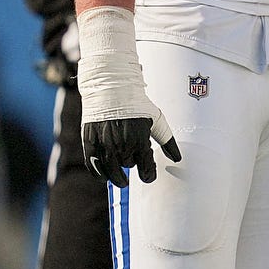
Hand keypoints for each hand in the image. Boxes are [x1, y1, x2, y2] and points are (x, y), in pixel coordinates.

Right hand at [76, 6, 180, 187]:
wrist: (110, 89)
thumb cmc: (137, 104)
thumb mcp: (157, 120)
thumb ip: (168, 141)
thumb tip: (178, 158)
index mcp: (140, 141)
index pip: (146, 170)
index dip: (148, 175)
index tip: (148, 175)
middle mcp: (122, 146)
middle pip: (128, 166)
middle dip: (132, 164)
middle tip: (133, 159)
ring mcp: (104, 145)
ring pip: (111, 170)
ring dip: (117, 177)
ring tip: (121, 180)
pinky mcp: (89, 142)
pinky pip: (93, 165)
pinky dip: (98, 174)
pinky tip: (104, 178)